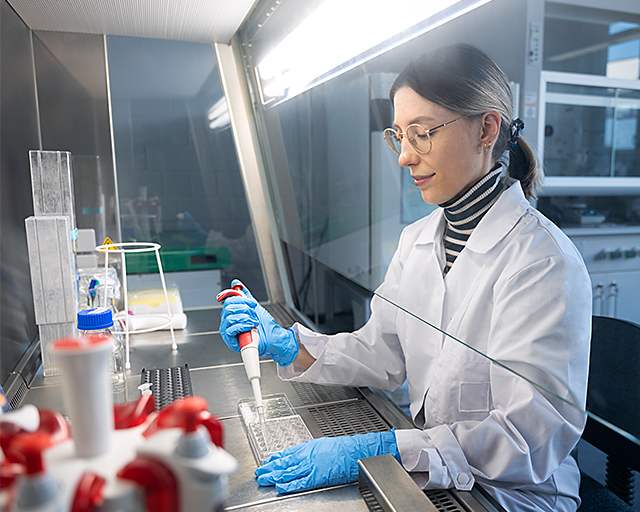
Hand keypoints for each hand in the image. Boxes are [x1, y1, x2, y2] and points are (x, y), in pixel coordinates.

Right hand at [219, 280, 298, 365]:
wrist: (271, 338)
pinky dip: (243, 326)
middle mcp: (227, 321)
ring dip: (246, 318)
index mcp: (231, 313)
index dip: (240, 298)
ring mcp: (227, 331)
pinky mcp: (230, 340)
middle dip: (244, 308)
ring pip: (230, 317)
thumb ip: (244, 294)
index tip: (252, 302)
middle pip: (228, 307)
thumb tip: (236, 283)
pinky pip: (231, 329)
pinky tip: (251, 326)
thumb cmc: (262, 325)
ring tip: (254, 321)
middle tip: (254, 312)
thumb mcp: (253, 306)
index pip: (228, 300)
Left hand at [255, 431, 398, 492]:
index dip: (274, 458)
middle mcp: (306, 455)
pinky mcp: (317, 477)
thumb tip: (297, 455)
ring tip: (264, 479)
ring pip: (288, 472)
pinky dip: (289, 484)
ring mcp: (311, 466)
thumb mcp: (320, 444)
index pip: (286, 453)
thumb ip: (307, 450)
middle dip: (269, 468)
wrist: (355, 451)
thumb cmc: (342, 448)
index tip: (265, 462)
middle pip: (284, 463)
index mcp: (307, 447)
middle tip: (259, 473)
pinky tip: (280, 486)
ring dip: (274, 476)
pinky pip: (300, 482)